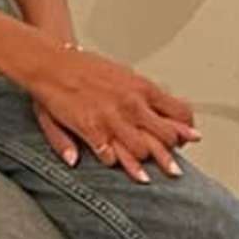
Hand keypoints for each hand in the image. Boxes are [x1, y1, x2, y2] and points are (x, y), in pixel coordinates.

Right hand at [23, 42, 198, 179]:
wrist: (52, 63)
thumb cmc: (86, 68)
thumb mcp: (125, 75)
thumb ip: (149, 97)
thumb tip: (167, 111)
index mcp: (143, 88)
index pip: (179, 112)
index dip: (184, 130)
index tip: (186, 139)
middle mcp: (132, 104)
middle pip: (166, 137)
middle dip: (170, 155)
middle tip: (173, 168)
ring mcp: (113, 118)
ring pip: (142, 150)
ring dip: (143, 164)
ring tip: (146, 176)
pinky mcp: (92, 129)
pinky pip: (110, 156)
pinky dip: (114, 162)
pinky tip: (114, 165)